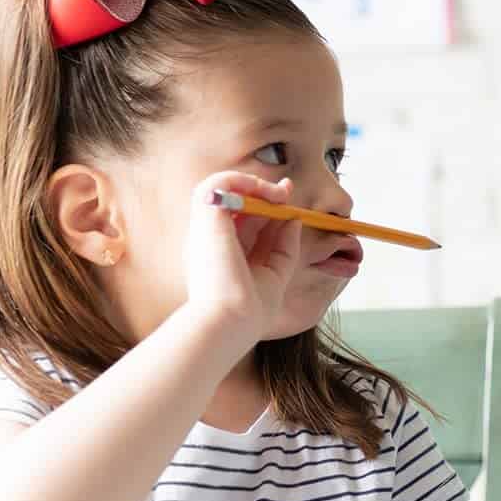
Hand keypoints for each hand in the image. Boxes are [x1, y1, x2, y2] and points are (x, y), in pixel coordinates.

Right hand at [182, 171, 302, 340]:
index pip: (243, 222)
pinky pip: (219, 182)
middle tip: (286, 190)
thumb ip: (284, 248)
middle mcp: (211, 240)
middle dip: (263, 190)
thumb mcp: (275, 275)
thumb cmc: (249, 311)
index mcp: (222, 256)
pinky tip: (265, 192)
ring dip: (254, 184)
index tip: (287, 201)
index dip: (264, 208)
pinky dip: (243, 180)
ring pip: (224, 188)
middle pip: (236, 204)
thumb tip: (294, 220)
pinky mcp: (205, 217)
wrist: (231, 320)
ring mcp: (206, 227)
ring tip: (277, 195)